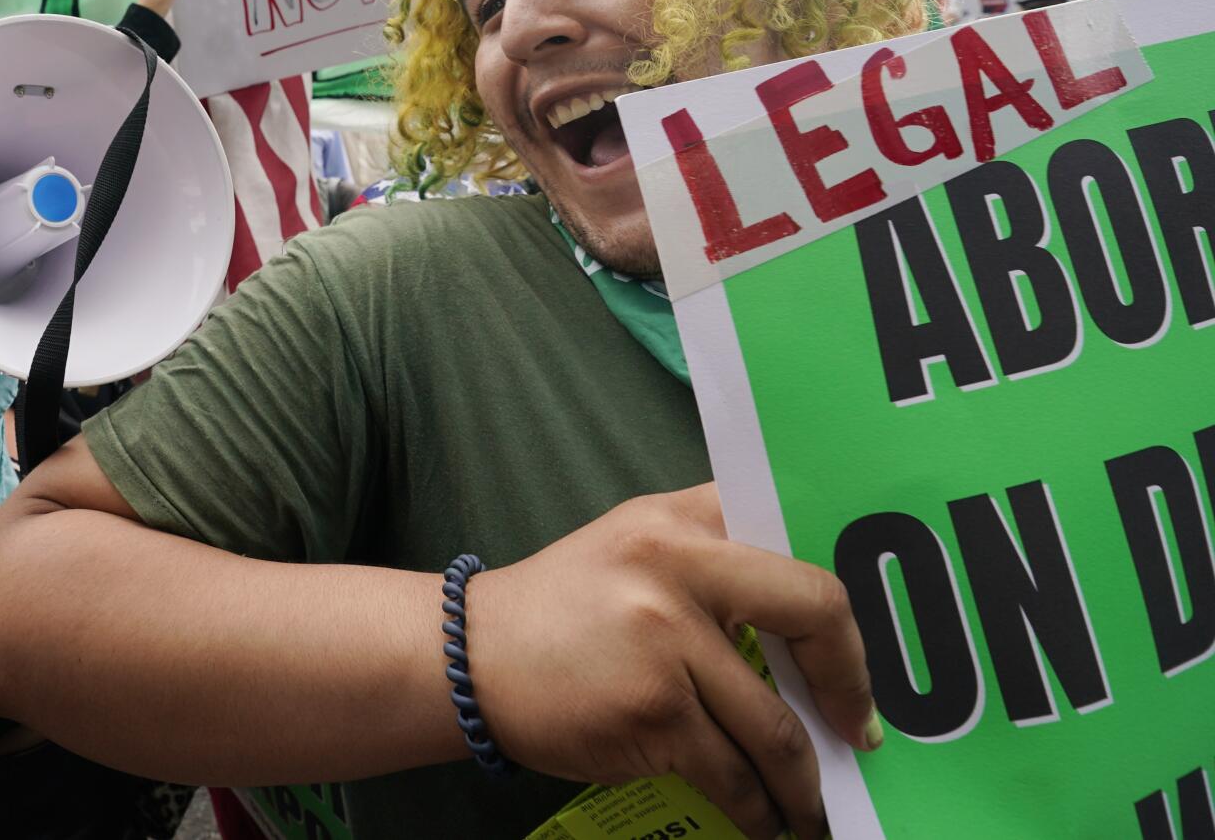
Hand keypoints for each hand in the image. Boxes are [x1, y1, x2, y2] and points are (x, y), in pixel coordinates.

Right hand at [467, 484, 875, 839]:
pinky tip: (765, 819)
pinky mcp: (653, 712)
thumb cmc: (561, 607)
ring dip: (806, 779)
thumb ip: (710, 553)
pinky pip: (733, 771)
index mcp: (680, 519)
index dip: (842, 597)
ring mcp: (666, 641)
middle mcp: (678, 567)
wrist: (467, 658)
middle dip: (853, 685)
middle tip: (862, 732)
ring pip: (776, 722)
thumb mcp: (632, 544)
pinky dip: (757, 806)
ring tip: (814, 806)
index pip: (795, 537)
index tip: (859, 650)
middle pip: (816, 611)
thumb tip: (812, 611)